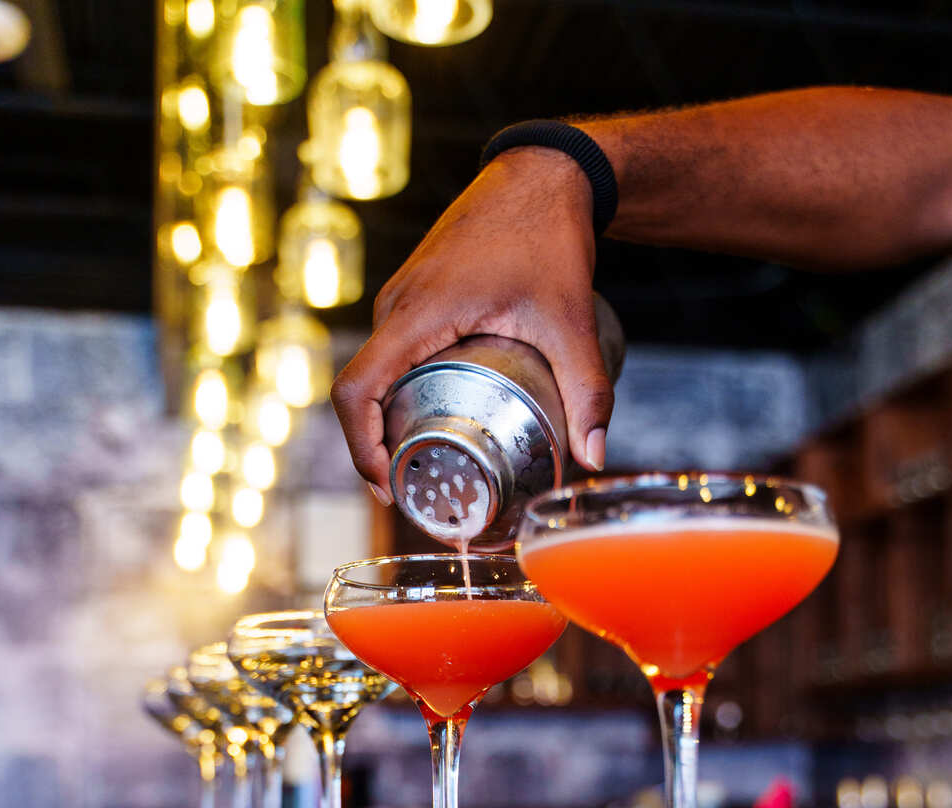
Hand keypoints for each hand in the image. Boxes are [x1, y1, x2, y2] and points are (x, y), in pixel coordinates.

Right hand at [330, 146, 613, 502]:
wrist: (543, 173)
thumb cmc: (549, 234)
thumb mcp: (571, 319)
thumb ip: (586, 390)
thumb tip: (595, 456)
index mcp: (416, 314)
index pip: (356, 391)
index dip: (360, 448)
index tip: (389, 485)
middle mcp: (396, 306)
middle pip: (363, 392)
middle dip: (380, 448)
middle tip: (420, 489)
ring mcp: (401, 298)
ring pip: (377, 373)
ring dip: (390, 420)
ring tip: (428, 463)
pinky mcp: (415, 296)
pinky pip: (392, 354)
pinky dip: (401, 392)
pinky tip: (434, 417)